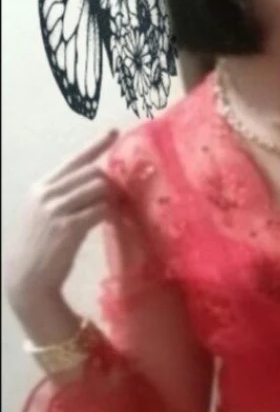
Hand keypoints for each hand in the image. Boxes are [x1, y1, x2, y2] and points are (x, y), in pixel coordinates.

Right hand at [5, 129, 119, 311]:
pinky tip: (113, 221)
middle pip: (92, 173)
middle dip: (111, 184)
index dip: (95, 145)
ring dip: (113, 199)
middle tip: (121, 197)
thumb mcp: (40, 215)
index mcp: (39, 188)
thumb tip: (94, 184)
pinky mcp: (68, 227)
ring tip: (117, 211)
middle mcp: (46, 194)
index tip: (113, 132)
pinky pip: (100, 210)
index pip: (72, 161)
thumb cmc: (37, 249)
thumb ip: (61, 197)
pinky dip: (111, 214)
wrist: (26, 279)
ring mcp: (56, 210)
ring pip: (99, 188)